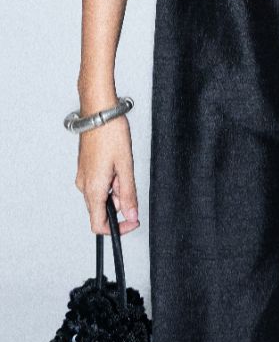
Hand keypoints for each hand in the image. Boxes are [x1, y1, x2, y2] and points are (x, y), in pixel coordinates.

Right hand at [75, 117, 140, 234]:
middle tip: (128, 179)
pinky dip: (111, 179)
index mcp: (93, 189)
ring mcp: (83, 177)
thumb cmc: (111, 134)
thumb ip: (128, 194)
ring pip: (102, 195)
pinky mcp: (85, 168)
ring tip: (122, 165)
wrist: (99, 112)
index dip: (117, 228)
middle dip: (119, 201)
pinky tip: (116, 162)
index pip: (98, 225)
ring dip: (116, 187)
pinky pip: (99, 183)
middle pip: (102, 209)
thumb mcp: (125, 166)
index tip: (133, 221)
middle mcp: (84, 186)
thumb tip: (132, 215)